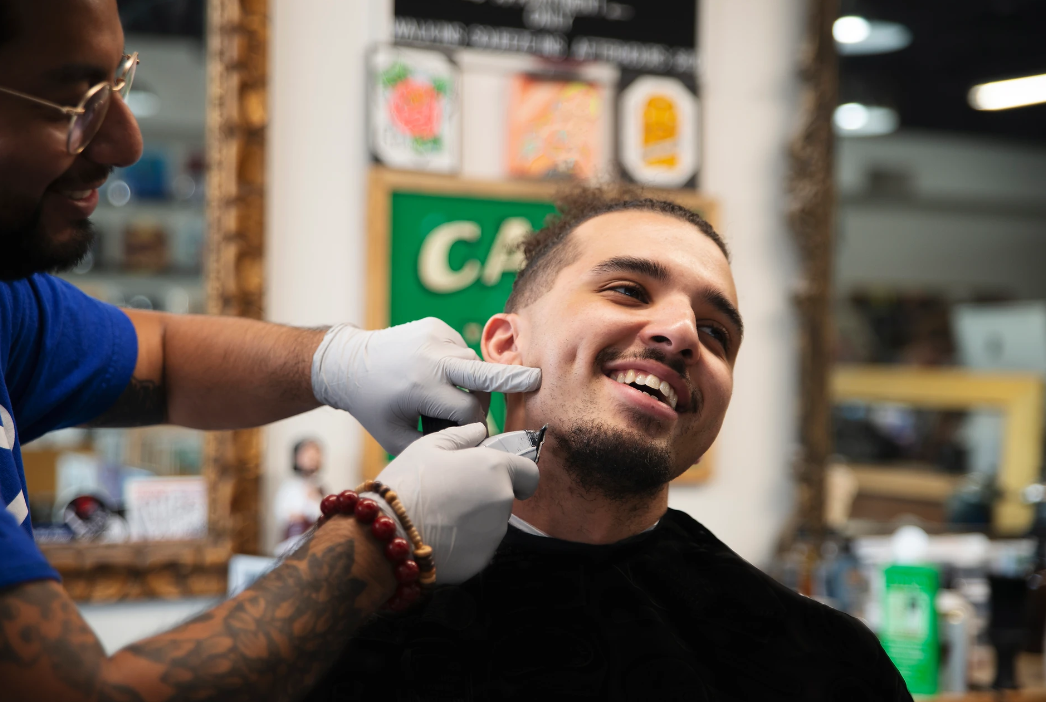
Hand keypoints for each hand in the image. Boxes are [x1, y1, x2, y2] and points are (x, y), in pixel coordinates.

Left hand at [312, 319, 540, 454]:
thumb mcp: (396, 436)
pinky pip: (461, 349)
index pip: (469, 411)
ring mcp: (435, 336)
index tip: (469, 436)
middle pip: (482, 374)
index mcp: (422, 386)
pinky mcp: (436, 325)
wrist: (348, 362)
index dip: (472, 426)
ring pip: (473, 364)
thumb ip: (434, 445)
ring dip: (471, 382)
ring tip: (447, 396)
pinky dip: (457, 366)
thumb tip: (470, 449)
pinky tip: (436, 376)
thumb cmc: (373, 406)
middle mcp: (431, 357)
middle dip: (511, 379)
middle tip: (537, 379)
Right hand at [369, 423, 538, 583]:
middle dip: (486, 494)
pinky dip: (464, 542)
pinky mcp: (481, 560)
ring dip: (474, 518)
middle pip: (505, 497)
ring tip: (439, 515)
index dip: (516, 473)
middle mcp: (502, 502)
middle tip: (451, 493)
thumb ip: (461, 436)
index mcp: (494, 470)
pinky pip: (478, 546)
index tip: (498, 476)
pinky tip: (437, 535)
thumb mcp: (428, 447)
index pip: (529, 473)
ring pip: (491, 523)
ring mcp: (494, 534)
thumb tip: (479, 430)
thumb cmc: (407, 484)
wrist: (387, 535)